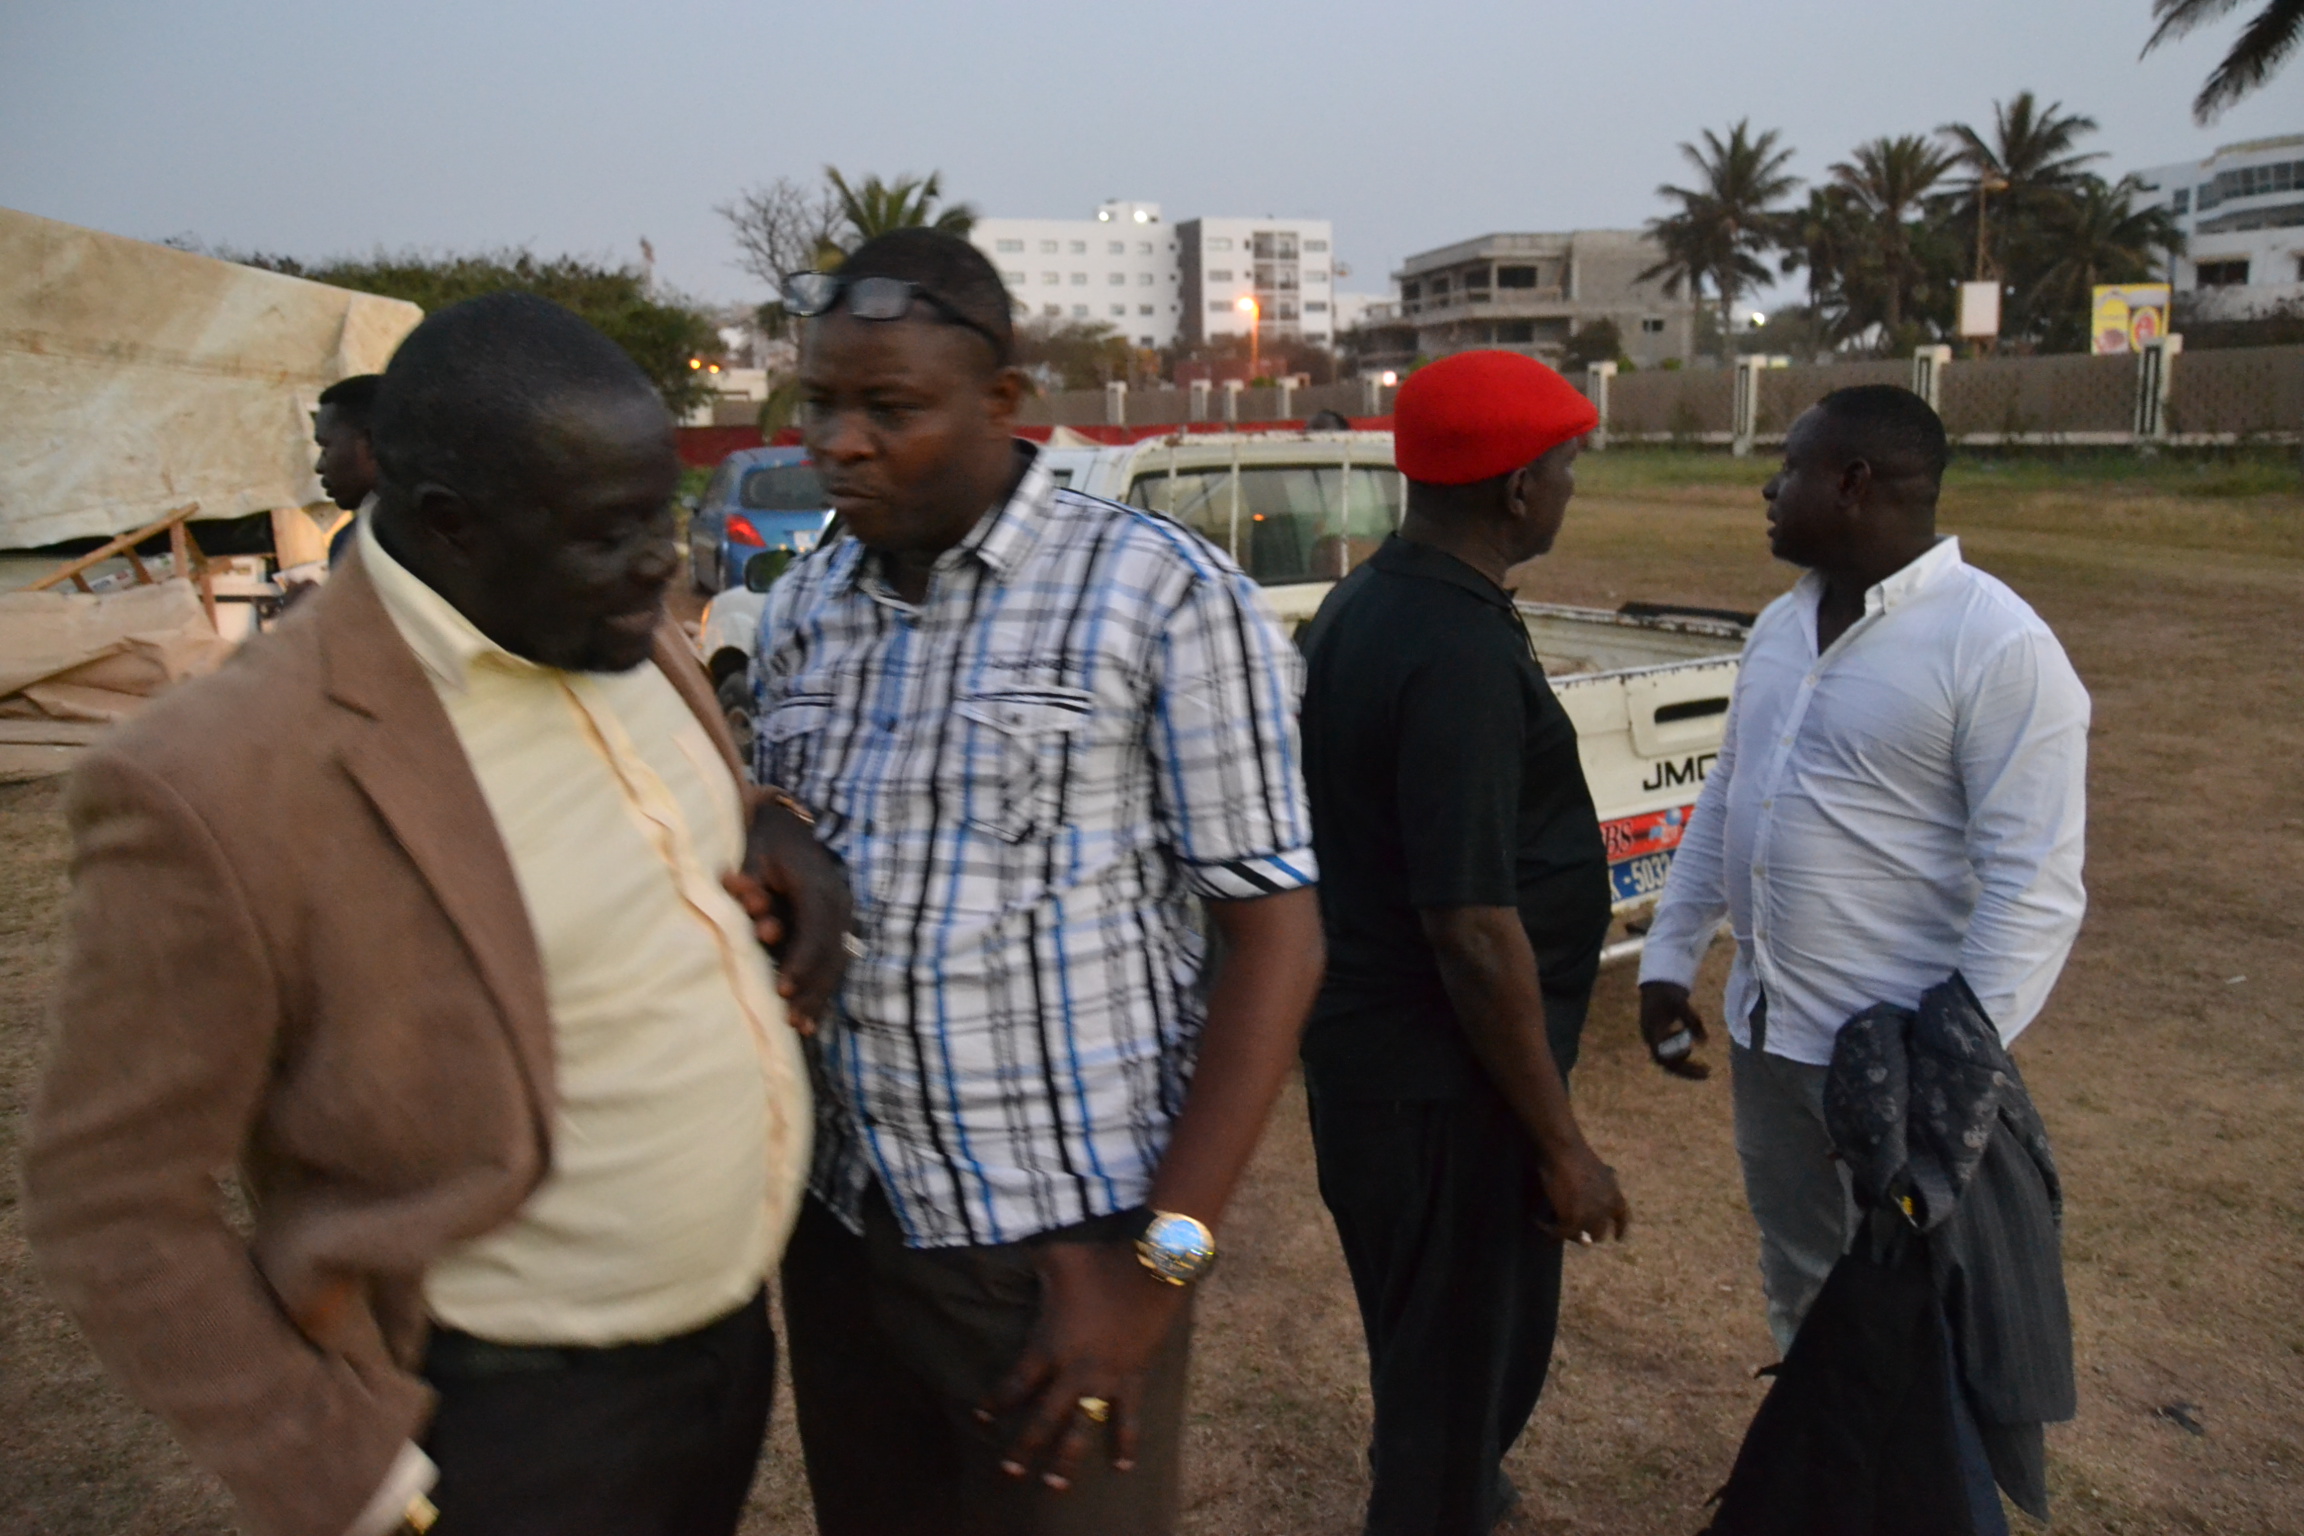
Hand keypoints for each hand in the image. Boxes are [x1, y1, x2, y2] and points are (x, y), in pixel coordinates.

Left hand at [727, 796, 851, 1030]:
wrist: (784, 823)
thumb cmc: (761, 841)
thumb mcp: (751, 856)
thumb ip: (752, 886)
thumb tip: (757, 912)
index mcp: (817, 884)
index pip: (815, 930)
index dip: (800, 962)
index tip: (782, 989)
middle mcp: (838, 901)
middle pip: (831, 953)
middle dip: (811, 990)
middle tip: (791, 1020)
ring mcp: (842, 914)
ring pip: (836, 962)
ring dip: (819, 996)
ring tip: (803, 1028)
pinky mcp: (837, 925)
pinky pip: (834, 962)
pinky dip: (823, 989)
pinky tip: (814, 1019)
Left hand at [976, 1240, 1187, 1490]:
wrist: (1152, 1267)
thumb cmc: (1099, 1260)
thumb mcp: (1054, 1256)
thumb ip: (1027, 1260)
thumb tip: (1006, 1245)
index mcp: (1048, 1345)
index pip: (1013, 1385)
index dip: (995, 1404)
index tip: (981, 1419)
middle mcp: (1073, 1371)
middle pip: (1042, 1420)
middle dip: (1023, 1448)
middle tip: (1008, 1472)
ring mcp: (1105, 1379)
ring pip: (1081, 1430)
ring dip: (1066, 1460)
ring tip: (1053, 1484)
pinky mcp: (1133, 1379)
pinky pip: (1128, 1418)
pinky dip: (1126, 1442)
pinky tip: (1122, 1466)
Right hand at [1535, 1138, 1629, 1245]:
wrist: (1565, 1151)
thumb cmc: (1579, 1157)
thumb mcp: (1600, 1174)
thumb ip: (1600, 1192)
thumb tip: (1592, 1208)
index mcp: (1615, 1197)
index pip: (1622, 1220)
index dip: (1619, 1230)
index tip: (1617, 1239)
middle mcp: (1606, 1211)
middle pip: (1598, 1233)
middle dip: (1586, 1232)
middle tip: (1573, 1229)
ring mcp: (1590, 1217)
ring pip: (1578, 1236)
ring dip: (1565, 1232)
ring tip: (1552, 1227)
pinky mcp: (1572, 1220)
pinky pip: (1558, 1232)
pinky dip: (1547, 1229)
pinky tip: (1537, 1221)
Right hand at [1638, 981, 1711, 1079]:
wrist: (1656, 985)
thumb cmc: (1667, 994)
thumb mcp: (1681, 1004)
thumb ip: (1692, 1022)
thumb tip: (1705, 1042)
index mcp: (1653, 1033)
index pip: (1664, 1057)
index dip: (1680, 1063)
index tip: (1698, 1066)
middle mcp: (1651, 1040)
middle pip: (1667, 1063)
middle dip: (1687, 1070)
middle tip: (1707, 1073)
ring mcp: (1655, 1039)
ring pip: (1668, 1060)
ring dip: (1685, 1065)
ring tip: (1703, 1065)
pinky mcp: (1660, 1037)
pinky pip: (1670, 1052)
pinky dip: (1682, 1054)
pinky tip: (1692, 1047)